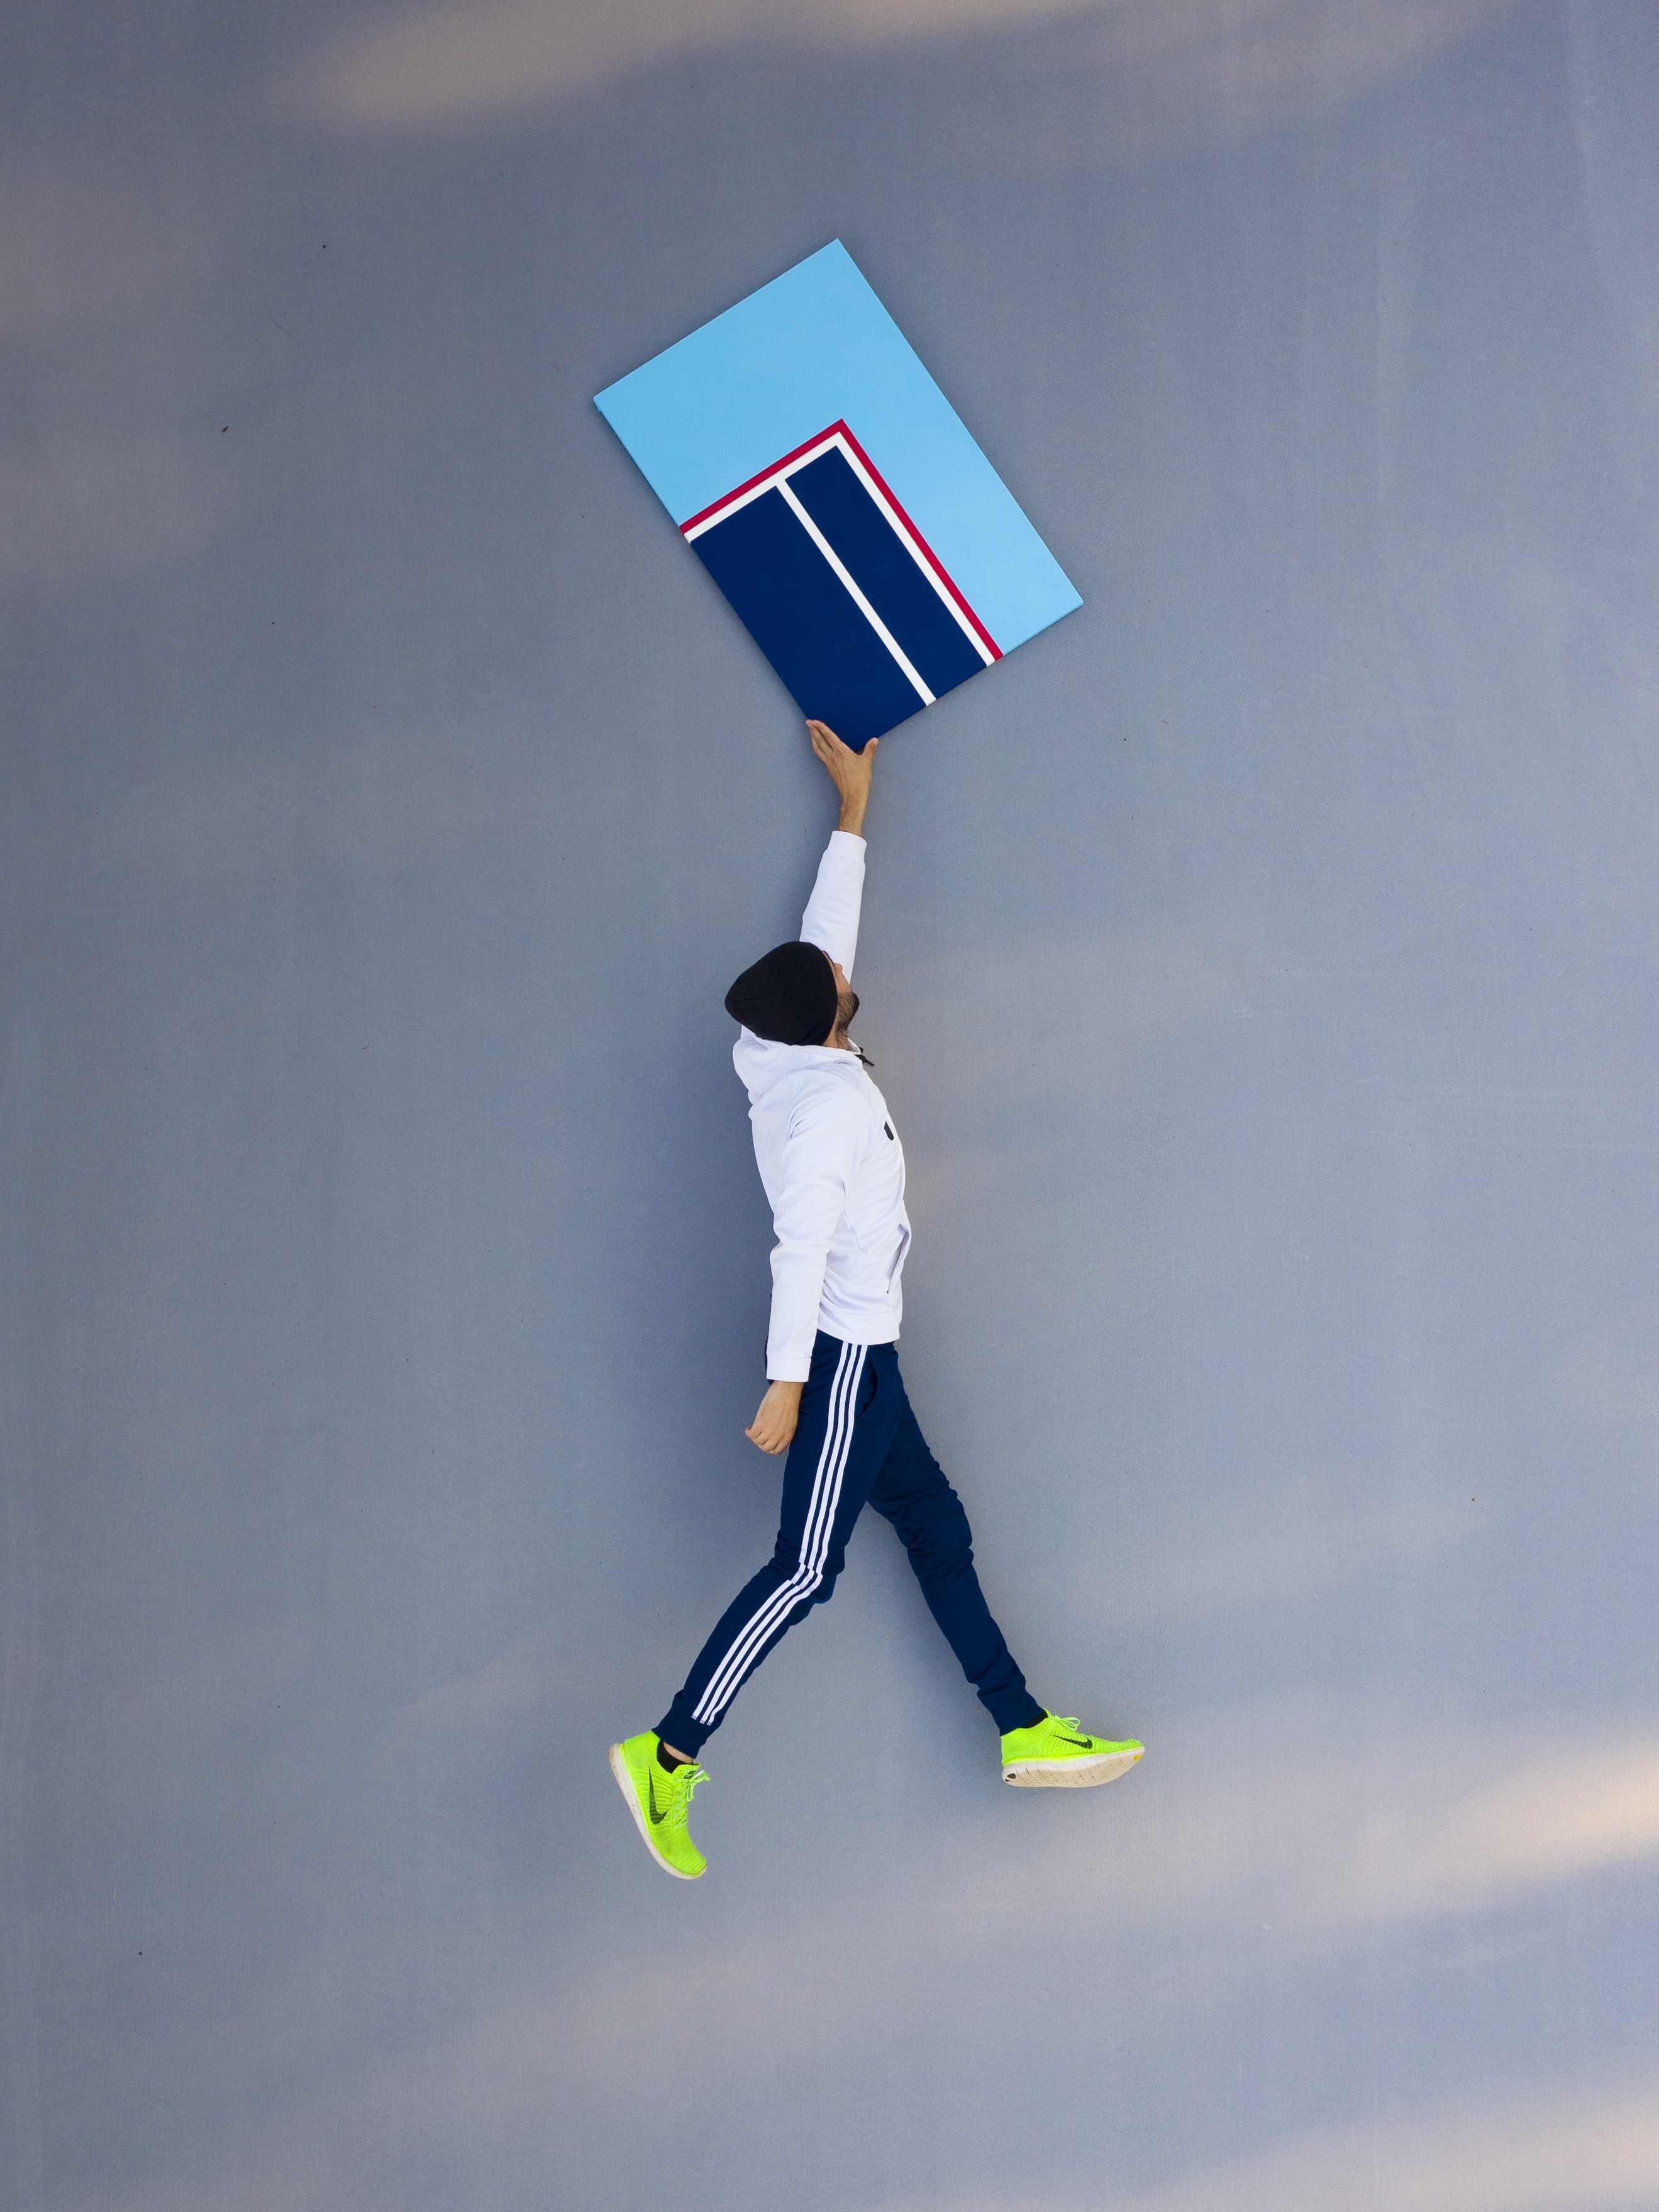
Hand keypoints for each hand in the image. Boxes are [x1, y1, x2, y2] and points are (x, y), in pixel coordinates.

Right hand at [746, 1378, 802, 1454]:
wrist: (787, 1391)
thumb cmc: (789, 1402)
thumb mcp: (790, 1422)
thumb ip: (784, 1431)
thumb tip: (775, 1436)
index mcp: (788, 1436)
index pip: (777, 1451)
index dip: (769, 1448)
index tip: (766, 1443)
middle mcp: (779, 1435)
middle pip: (765, 1448)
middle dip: (760, 1443)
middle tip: (758, 1436)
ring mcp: (769, 1430)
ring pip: (757, 1441)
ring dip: (754, 1437)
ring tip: (753, 1430)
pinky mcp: (761, 1423)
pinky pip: (751, 1434)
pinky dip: (748, 1432)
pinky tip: (749, 1428)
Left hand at [807, 720, 877, 836]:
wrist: (853, 794)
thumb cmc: (859, 780)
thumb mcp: (866, 762)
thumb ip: (869, 749)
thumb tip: (874, 740)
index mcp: (841, 752)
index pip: (829, 736)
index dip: (821, 727)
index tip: (815, 721)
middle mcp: (833, 756)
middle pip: (820, 741)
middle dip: (813, 730)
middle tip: (808, 722)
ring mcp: (829, 763)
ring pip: (818, 748)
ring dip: (813, 739)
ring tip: (810, 732)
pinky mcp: (830, 769)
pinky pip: (820, 755)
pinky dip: (817, 748)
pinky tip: (818, 747)